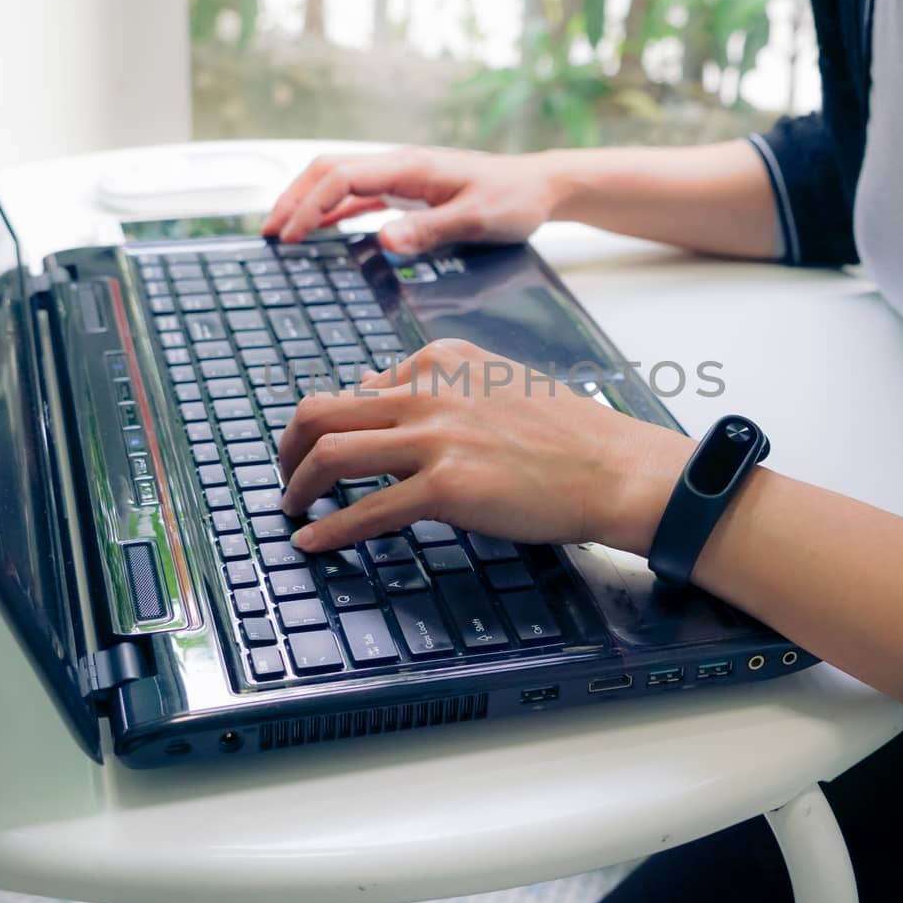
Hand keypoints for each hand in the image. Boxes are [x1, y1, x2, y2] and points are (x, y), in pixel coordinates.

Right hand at [261, 147, 568, 255]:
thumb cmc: (514, 200)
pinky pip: (360, 196)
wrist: (541, 186)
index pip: (342, 177)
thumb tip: (384, 242)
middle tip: (269, 234)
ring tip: (281, 232)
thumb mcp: (476, 219)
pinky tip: (319, 230)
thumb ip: (430, 231)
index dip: (309, 204)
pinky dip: (333, 211)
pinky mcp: (410, 191)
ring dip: (308, 203)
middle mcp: (400, 166)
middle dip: (295, 199)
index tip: (287, 234)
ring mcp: (402, 177)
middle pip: (330, 172)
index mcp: (410, 167)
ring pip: (340, 182)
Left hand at [277, 339, 693, 554]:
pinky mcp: (447, 488)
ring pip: (331, 453)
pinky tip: (313, 543)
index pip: (362, 385)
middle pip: (323, 410)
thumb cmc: (570, 435)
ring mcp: (437, 438)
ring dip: (297, 485)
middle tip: (286, 474)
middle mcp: (430, 389)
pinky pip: (366, 511)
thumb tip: (385, 398)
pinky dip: (330, 530)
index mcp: (442, 359)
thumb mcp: (499, 383)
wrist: (616, 468)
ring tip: (291, 507)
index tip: (323, 447)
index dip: (334, 422)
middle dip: (289, 446)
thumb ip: (444, 388)